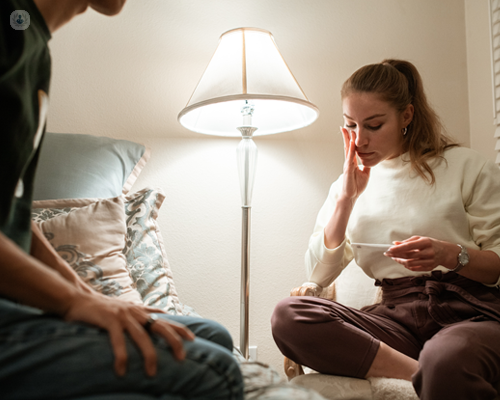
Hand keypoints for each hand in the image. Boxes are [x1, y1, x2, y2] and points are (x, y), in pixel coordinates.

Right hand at [63, 293, 194, 376]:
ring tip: (152, 373)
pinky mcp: (109, 320)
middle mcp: (135, 312)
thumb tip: (160, 313)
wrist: (78, 298)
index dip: (180, 328)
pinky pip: (118, 340)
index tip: (193, 339)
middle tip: (182, 358)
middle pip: (160, 327)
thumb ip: (144, 312)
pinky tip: (122, 370)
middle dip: (173, 342)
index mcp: (140, 312)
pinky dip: (122, 356)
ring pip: (142, 336)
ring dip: (149, 355)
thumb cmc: (103, 307)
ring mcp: (123, 316)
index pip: (166, 320)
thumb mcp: (128, 308)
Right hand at [340, 127, 370, 200]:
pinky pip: (350, 158)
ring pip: (348, 150)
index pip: (352, 149)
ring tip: (347, 131)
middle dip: (346, 137)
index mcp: (352, 163)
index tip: (351, 131)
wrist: (351, 196)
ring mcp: (347, 165)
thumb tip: (370, 160)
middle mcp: (349, 162)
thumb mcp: (365, 174)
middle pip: (347, 147)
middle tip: (344, 127)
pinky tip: (352, 144)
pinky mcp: (348, 170)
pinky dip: (351, 150)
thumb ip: (366, 166)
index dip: (351, 140)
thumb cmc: (356, 186)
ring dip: (348, 140)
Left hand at [385, 236, 458, 271]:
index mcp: (426, 242)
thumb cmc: (430, 244)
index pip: (409, 246)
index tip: (389, 249)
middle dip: (396, 255)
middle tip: (388, 254)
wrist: (445, 252)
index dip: (398, 249)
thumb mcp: (420, 239)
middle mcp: (429, 252)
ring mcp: (429, 261)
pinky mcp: (429, 268)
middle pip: (408, 256)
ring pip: (410, 264)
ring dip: (400, 261)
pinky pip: (414, 268)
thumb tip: (395, 243)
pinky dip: (406, 265)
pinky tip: (403, 262)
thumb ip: (407, 241)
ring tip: (395, 258)